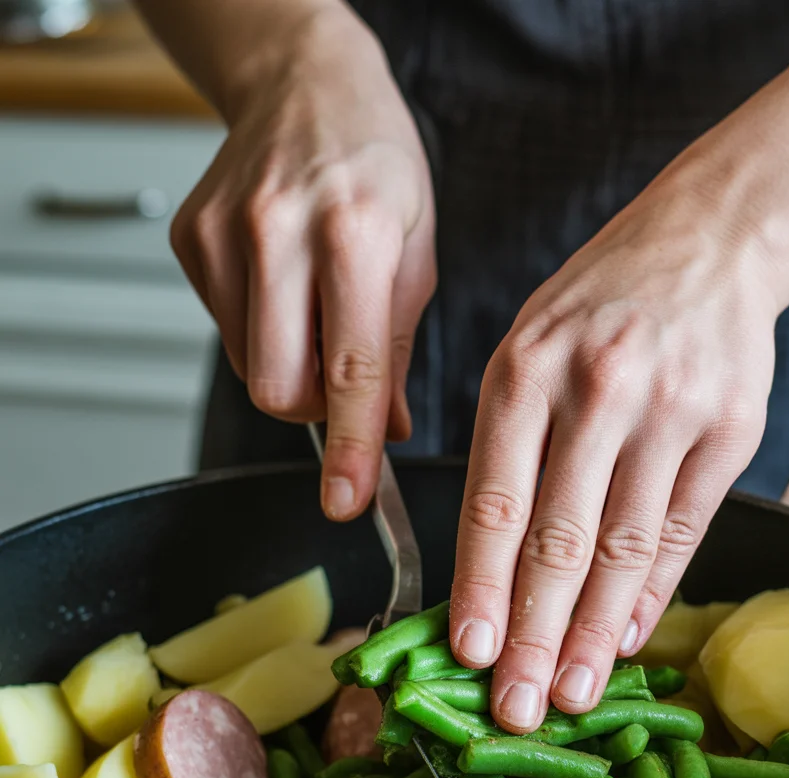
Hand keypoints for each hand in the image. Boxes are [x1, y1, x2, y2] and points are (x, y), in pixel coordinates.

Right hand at [170, 4, 435, 518]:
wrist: (304, 85)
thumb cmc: (375, 165)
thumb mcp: (416, 251)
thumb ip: (398, 349)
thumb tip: (386, 432)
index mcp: (354, 233)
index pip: (351, 369)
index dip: (351, 447)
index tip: (346, 500)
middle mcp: (280, 230)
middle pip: (279, 389)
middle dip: (314, 409)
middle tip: (342, 377)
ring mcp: (225, 234)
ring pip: (251, 369)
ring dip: (290, 368)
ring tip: (315, 309)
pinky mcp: (191, 240)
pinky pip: (227, 332)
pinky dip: (262, 332)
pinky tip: (283, 284)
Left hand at [449, 160, 776, 733]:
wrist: (709, 240)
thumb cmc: (598, 305)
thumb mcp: (526, 351)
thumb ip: (508, 452)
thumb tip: (499, 570)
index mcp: (524, 371)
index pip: (495, 503)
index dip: (481, 586)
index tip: (467, 651)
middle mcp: (596, 391)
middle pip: (559, 540)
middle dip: (532, 634)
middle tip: (516, 705)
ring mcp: (669, 412)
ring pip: (625, 548)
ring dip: (594, 633)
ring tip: (571, 692)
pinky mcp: (729, 431)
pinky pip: (684, 530)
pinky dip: (653, 592)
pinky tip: (627, 638)